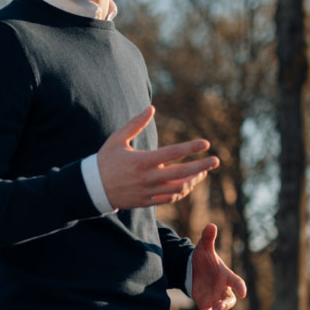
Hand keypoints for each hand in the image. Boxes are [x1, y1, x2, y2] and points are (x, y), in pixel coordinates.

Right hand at [97, 106, 218, 210]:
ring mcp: (148, 192)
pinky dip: (181, 192)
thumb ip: (136, 123)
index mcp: (142, 161)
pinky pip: (169, 198)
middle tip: (216, 161)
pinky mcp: (146, 202)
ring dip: (193, 180)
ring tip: (203, 172)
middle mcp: (148, 178)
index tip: (205, 144)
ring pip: (178, 188)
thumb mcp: (118, 139)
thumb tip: (151, 108)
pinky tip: (188, 184)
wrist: (93, 188)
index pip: (172, 153)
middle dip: (201, 166)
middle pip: (181, 173)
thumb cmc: (105, 160)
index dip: (191, 148)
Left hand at [190, 224, 247, 309]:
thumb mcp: (204, 248)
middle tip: (221, 306)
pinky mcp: (205, 305)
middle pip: (230, 300)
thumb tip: (211, 225)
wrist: (193, 270)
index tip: (243, 292)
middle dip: (226, 304)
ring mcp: (215, 299)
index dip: (240, 287)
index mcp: (226, 276)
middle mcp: (223, 289)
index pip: (236, 282)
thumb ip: (208, 239)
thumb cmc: (204, 259)